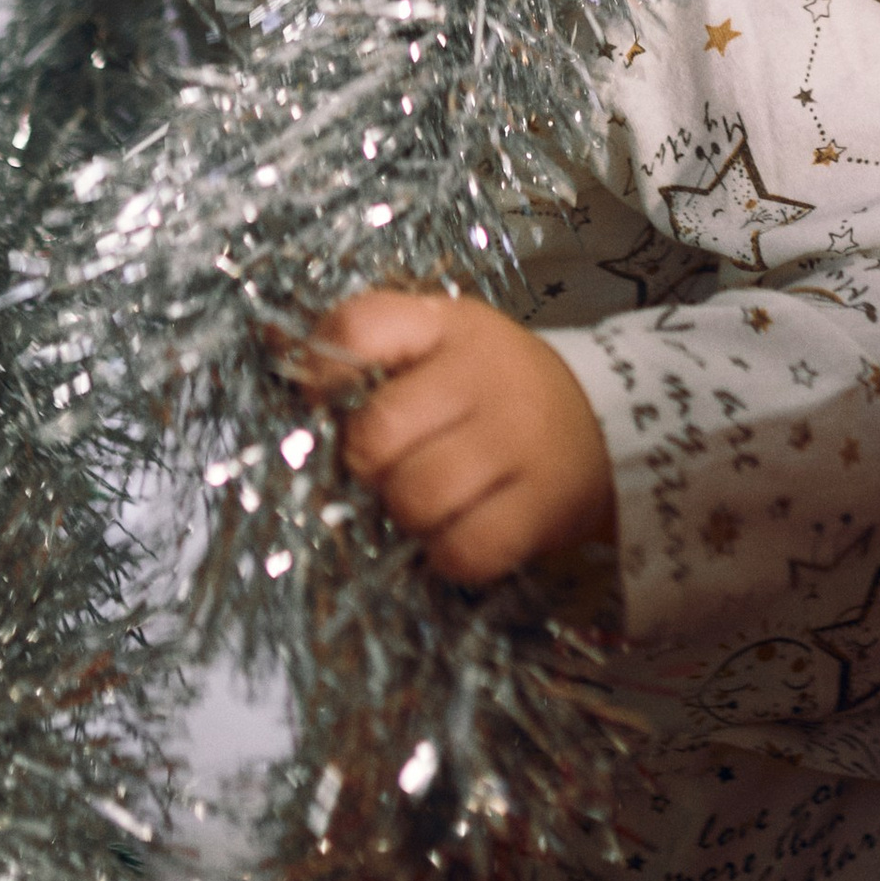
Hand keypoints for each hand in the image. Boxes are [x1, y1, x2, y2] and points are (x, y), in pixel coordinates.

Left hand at [294, 290, 616, 585]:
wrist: (608, 422)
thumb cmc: (497, 385)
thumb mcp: (441, 339)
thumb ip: (365, 342)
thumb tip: (271, 346)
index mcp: (450, 325)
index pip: (361, 327)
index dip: (320, 370)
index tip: (319, 399)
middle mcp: (484, 377)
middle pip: (376, 434)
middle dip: (365, 463)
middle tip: (386, 467)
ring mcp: (518, 443)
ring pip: (415, 498)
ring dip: (404, 513)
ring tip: (425, 501)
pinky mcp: (543, 508)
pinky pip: (465, 550)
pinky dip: (447, 554)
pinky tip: (457, 534)